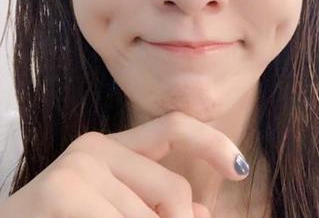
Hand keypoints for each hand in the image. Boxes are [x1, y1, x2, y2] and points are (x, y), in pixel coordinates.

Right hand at [0, 110, 249, 216]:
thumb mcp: (115, 217)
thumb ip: (155, 210)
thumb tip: (202, 213)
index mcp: (110, 150)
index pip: (174, 128)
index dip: (212, 145)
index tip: (241, 169)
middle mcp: (94, 148)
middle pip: (175, 191)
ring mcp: (76, 166)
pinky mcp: (58, 192)